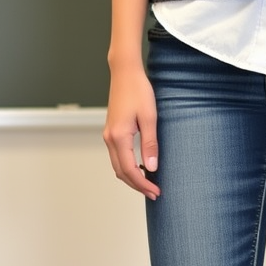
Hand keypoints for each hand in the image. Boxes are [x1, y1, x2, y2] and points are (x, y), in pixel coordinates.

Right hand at [103, 65, 160, 199]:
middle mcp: (109, 138)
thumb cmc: (138, 90)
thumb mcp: (149, 117)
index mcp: (119, 137)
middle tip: (154, 192)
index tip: (156, 191)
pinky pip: (117, 155)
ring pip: (117, 165)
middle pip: (121, 172)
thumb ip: (150, 144)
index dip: (143, 184)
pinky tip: (141, 164)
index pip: (130, 170)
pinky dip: (127, 165)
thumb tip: (152, 168)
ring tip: (149, 182)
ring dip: (131, 176)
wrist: (125, 73)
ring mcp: (108, 134)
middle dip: (137, 185)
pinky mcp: (111, 130)